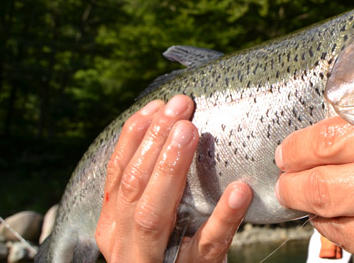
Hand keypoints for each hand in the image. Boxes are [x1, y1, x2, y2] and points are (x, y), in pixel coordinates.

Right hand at [96, 95, 251, 262]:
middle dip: (154, 143)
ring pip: (155, 215)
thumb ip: (154, 186)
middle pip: (133, 189)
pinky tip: (240, 190)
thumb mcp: (152, 223)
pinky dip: (224, 216)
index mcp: (114, 226)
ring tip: (194, 133)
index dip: (135, 137)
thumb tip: (169, 124)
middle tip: (181, 108)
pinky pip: (208, 245)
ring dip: (172, 169)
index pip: (118, 174)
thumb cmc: (171, 254)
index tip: (156, 105)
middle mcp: (126, 245)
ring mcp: (157, 262)